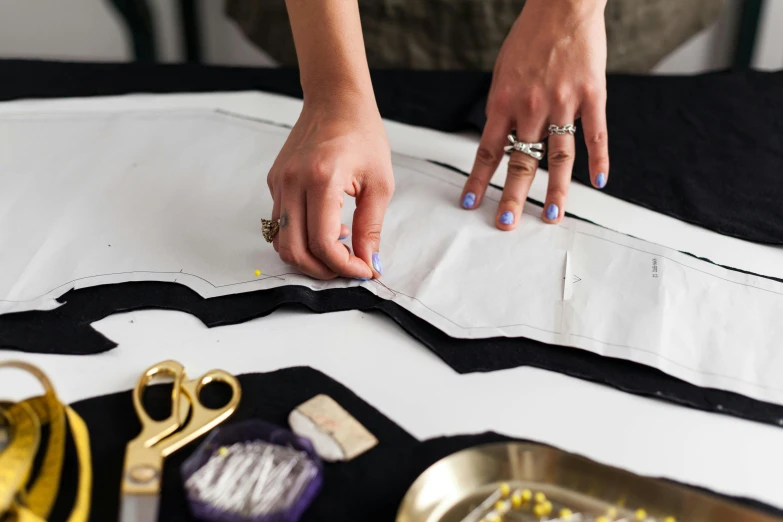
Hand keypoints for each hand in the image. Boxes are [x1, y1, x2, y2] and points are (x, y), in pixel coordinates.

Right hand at [267, 94, 393, 279]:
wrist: (336, 100)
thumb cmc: (362, 135)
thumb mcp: (380, 183)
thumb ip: (371, 227)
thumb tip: (370, 263)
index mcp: (321, 179)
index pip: (323, 242)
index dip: (344, 266)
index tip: (364, 270)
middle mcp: (292, 182)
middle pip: (294, 250)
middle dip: (322, 270)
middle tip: (347, 269)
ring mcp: (279, 182)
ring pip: (282, 241)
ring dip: (309, 256)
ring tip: (339, 245)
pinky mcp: (274, 182)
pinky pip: (280, 223)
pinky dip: (301, 237)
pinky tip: (327, 225)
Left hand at [460, 0, 608, 228]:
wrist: (562, 4)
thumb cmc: (529, 38)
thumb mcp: (502, 71)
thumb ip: (501, 107)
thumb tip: (497, 138)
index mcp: (503, 101)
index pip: (487, 151)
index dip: (478, 180)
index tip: (471, 203)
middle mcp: (531, 107)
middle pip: (521, 161)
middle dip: (512, 196)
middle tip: (507, 223)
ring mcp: (564, 103)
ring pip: (559, 157)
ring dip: (556, 190)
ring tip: (552, 217)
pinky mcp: (592, 95)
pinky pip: (596, 134)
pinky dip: (600, 160)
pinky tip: (600, 182)